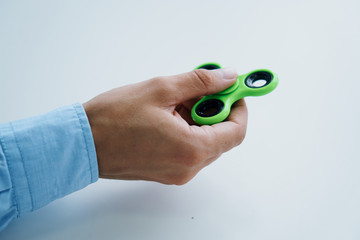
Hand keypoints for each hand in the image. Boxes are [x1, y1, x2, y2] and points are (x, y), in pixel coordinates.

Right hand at [83, 68, 247, 184]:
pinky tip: (168, 115)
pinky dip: (187, 131)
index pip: (236, 131)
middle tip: (197, 90)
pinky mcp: (166, 172)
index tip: (231, 89)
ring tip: (175, 101)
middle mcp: (188, 167)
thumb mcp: (161, 89)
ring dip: (199, 119)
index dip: (238, 107)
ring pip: (205, 143)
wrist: (82, 143)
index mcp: (192, 149)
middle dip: (215, 110)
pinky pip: (189, 150)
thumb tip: (227, 78)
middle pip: (221, 137)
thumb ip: (200, 82)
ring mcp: (177, 173)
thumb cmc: (113, 119)